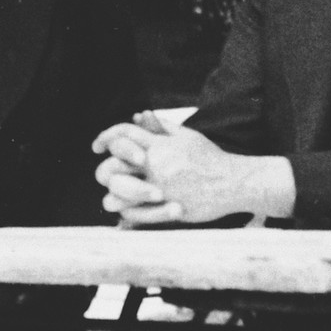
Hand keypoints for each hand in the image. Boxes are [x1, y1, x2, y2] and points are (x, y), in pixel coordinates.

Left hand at [92, 120, 293, 224]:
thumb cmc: (210, 158)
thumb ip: (161, 127)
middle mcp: (155, 166)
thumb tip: (138, 115)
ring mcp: (159, 189)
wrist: (233, 182)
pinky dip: (126, 214)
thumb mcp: (186, 136)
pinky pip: (133, 215)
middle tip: (109, 176)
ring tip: (117, 197)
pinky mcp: (165, 210)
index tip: (97, 146)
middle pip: (111, 167)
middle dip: (106, 171)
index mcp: (159, 146)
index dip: (105, 137)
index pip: (122, 135)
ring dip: (113, 196)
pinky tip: (128, 211)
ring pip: (117, 195)